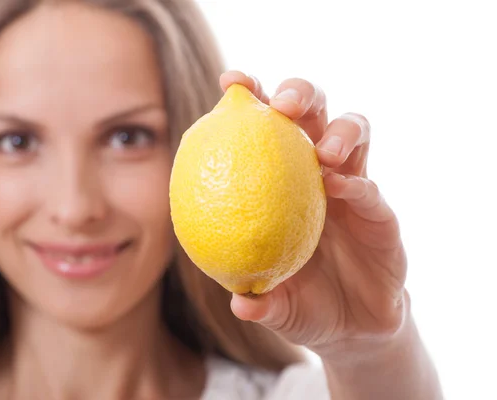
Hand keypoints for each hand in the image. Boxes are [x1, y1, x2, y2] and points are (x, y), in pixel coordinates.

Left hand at [219, 71, 407, 357]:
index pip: (266, 128)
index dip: (252, 98)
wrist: (351, 328)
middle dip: (301, 94)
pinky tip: (341, 187)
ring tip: (325, 150)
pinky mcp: (381, 214)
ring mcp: (352, 189)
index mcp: (281, 181)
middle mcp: (317, 174)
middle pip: (314, 114)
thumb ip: (260, 300)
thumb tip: (238, 303)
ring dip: (341, 132)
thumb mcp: (276, 304)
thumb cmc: (302, 303)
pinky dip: (358, 184)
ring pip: (355, 134)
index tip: (231, 82)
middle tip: (282, 104)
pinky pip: (372, 190)